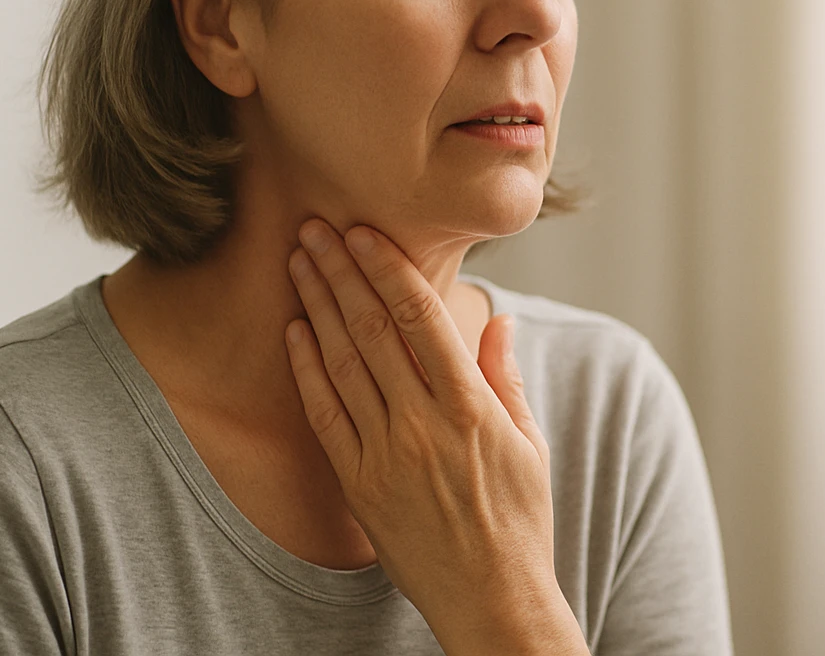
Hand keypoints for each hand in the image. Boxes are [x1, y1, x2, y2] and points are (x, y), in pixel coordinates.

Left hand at [283, 219, 586, 655]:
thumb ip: (506, 379)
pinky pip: (325, 415)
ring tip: (299, 261)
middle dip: (341, 271)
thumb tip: (496, 320)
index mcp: (470, 409)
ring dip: (317, 306)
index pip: (421, 320)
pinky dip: (307, 369)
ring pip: (342, 363)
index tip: (365, 231)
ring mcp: (384, 455)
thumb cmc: (519, 521)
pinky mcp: (357, 484)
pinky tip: (295, 331)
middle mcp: (422, 425)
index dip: (389, 269)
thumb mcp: (530, 443)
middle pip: (371, 330)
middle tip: (315, 225)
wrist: (489, 599)